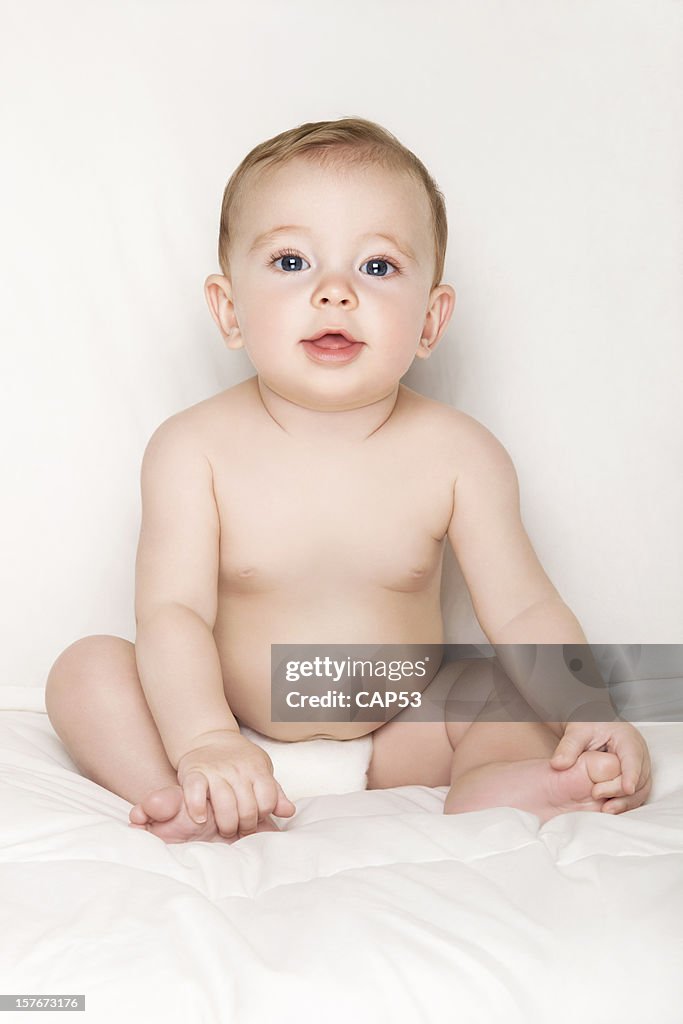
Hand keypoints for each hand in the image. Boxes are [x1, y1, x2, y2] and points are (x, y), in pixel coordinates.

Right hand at [176, 731, 295, 837]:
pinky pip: (195, 793)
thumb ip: (275, 793)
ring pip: (225, 805)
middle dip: (245, 826)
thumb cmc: (239, 760)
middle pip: (247, 808)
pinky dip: (197, 809)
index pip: (268, 801)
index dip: (263, 815)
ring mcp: (215, 771)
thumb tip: (289, 812)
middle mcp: (237, 770)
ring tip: (226, 828)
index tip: (256, 819)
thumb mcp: (262, 771)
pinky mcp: (194, 773)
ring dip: (227, 824)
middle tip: (240, 829)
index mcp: (256, 769)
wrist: (208, 737)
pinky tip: (201, 818)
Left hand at [550, 720, 651, 812]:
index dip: (632, 774)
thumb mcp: (576, 732)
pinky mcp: (635, 779)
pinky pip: (636, 795)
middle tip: (597, 795)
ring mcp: (639, 768)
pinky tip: (610, 810)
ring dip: (626, 802)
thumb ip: (568, 747)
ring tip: (607, 811)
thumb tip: (558, 764)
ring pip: (641, 789)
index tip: (627, 789)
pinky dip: (625, 803)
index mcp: (628, 739)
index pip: (633, 759)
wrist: (593, 726)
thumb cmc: (588, 726)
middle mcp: (638, 754)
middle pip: (639, 777)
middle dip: (622, 791)